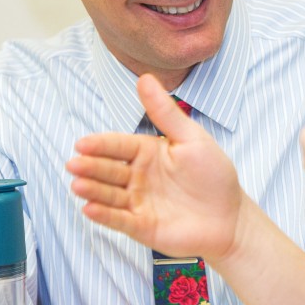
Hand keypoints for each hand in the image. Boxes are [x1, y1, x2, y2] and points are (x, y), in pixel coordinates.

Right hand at [67, 74, 243, 260]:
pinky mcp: (141, 226)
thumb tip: (145, 78)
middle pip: (109, 170)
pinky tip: (89, 208)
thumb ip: (165, 113)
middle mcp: (138, 176)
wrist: (231, 218)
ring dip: (93, 190)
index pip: (119, 146)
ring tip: (77, 185)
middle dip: (90, 167)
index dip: (100, 145)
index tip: (82, 143)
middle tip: (74, 164)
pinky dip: (105, 215)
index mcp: (148, 152)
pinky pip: (119, 220)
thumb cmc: (214, 175)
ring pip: (109, 195)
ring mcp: (138, 202)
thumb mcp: (191, 138)